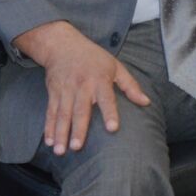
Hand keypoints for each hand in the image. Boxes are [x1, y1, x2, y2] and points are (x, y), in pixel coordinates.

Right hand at [14, 20, 150, 155]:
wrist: (62, 45)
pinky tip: (48, 141)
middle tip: (77, 147)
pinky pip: (51, 112)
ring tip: (59, 151)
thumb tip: (146, 102)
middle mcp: (82, 86)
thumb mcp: (115, 66)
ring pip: (62, 114)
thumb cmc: (94, 58)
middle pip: (79, 110)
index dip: (109, 113)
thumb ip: (130, 85)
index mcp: (100, 80)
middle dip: (78, 129)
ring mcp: (66, 90)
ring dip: (60, 133)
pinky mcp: (54, 93)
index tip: (112, 128)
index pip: (106, 98)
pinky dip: (48, 127)